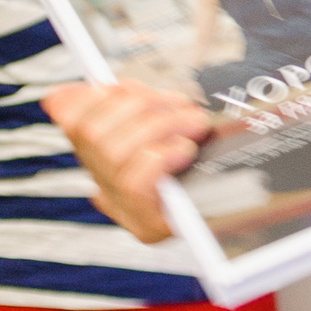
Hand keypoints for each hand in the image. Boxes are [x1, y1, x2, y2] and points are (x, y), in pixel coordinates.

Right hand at [42, 81, 213, 244]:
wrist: (236, 207)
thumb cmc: (205, 161)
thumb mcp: (176, 126)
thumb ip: (142, 107)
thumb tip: (97, 89)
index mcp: (106, 158)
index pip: (74, 124)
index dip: (84, 99)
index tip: (111, 84)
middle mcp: (106, 186)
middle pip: (92, 134)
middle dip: (139, 106)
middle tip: (181, 104)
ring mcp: (124, 210)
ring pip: (114, 153)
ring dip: (159, 126)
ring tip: (194, 122)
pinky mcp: (147, 227)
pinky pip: (134, 182)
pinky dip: (161, 156)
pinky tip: (184, 150)